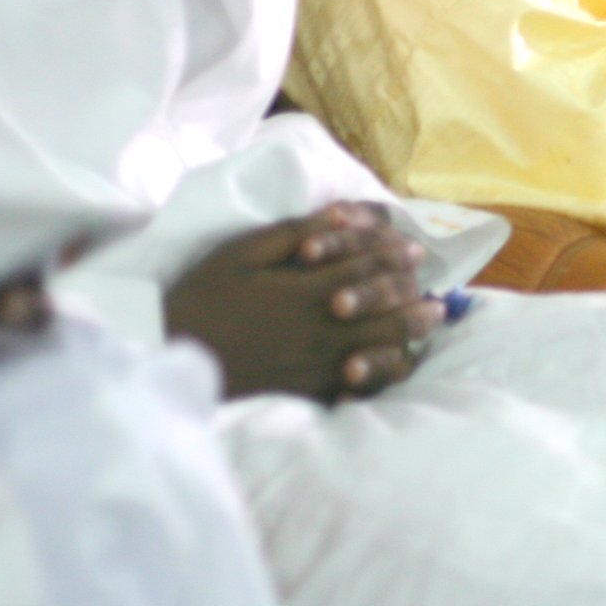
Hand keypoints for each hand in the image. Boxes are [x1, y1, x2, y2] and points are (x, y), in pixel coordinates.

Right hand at [164, 202, 439, 402]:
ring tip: (427, 324)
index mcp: (307, 290)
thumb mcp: (243, 251)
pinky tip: (394, 364)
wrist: (172, 353)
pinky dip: (384, 374)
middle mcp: (321, 329)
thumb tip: (343, 213)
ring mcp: (318, 365)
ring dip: (411, 336)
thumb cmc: (205, 296)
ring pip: (383, 352)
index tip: (415, 251)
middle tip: (434, 295)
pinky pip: (361, 387)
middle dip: (416, 300)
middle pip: (388, 315)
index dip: (396, 257)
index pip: (368, 270)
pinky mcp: (309, 391)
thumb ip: (297, 231)